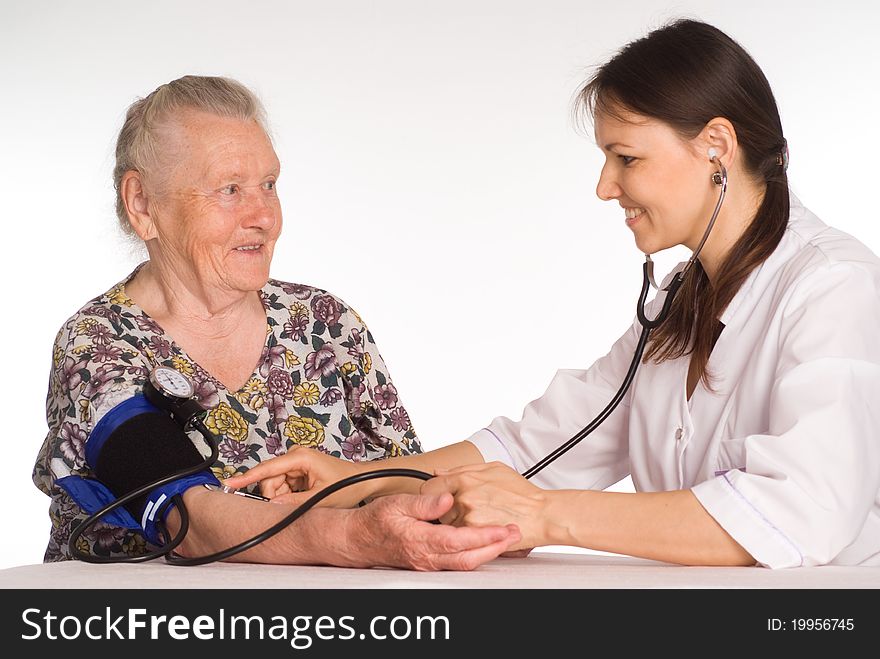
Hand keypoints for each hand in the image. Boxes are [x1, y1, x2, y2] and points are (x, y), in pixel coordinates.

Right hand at [223, 446, 368, 507]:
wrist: (362, 481)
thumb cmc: (347, 485)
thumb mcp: (320, 499)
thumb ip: (293, 503)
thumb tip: (271, 506)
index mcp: (300, 457)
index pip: (267, 468)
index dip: (247, 477)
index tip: (230, 483)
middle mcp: (295, 456)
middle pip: (268, 479)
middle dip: (274, 496)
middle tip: (293, 504)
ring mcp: (295, 462)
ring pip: (273, 484)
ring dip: (281, 496)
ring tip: (303, 499)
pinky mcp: (297, 470)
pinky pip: (281, 485)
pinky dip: (286, 495)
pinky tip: (302, 496)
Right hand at [345, 493, 521, 570]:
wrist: (357, 540)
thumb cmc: (375, 521)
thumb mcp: (396, 503)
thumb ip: (424, 503)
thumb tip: (448, 498)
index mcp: (419, 540)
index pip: (459, 541)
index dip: (483, 536)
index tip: (502, 529)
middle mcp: (426, 557)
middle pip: (468, 559)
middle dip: (495, 548)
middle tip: (515, 534)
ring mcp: (428, 563)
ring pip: (465, 563)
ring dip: (488, 552)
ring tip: (506, 539)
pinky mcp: (429, 563)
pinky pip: (457, 563)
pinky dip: (475, 555)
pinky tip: (485, 545)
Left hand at [420, 462, 548, 550]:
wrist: (542, 514)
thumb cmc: (521, 492)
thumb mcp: (493, 469)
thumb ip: (461, 469)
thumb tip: (438, 472)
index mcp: (465, 478)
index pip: (430, 486)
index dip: (433, 492)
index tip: (438, 496)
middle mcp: (463, 498)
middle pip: (436, 508)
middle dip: (446, 508)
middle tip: (465, 508)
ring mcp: (468, 518)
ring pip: (447, 524)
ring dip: (456, 522)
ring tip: (479, 518)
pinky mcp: (475, 535)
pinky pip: (460, 535)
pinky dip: (468, 533)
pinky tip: (482, 528)